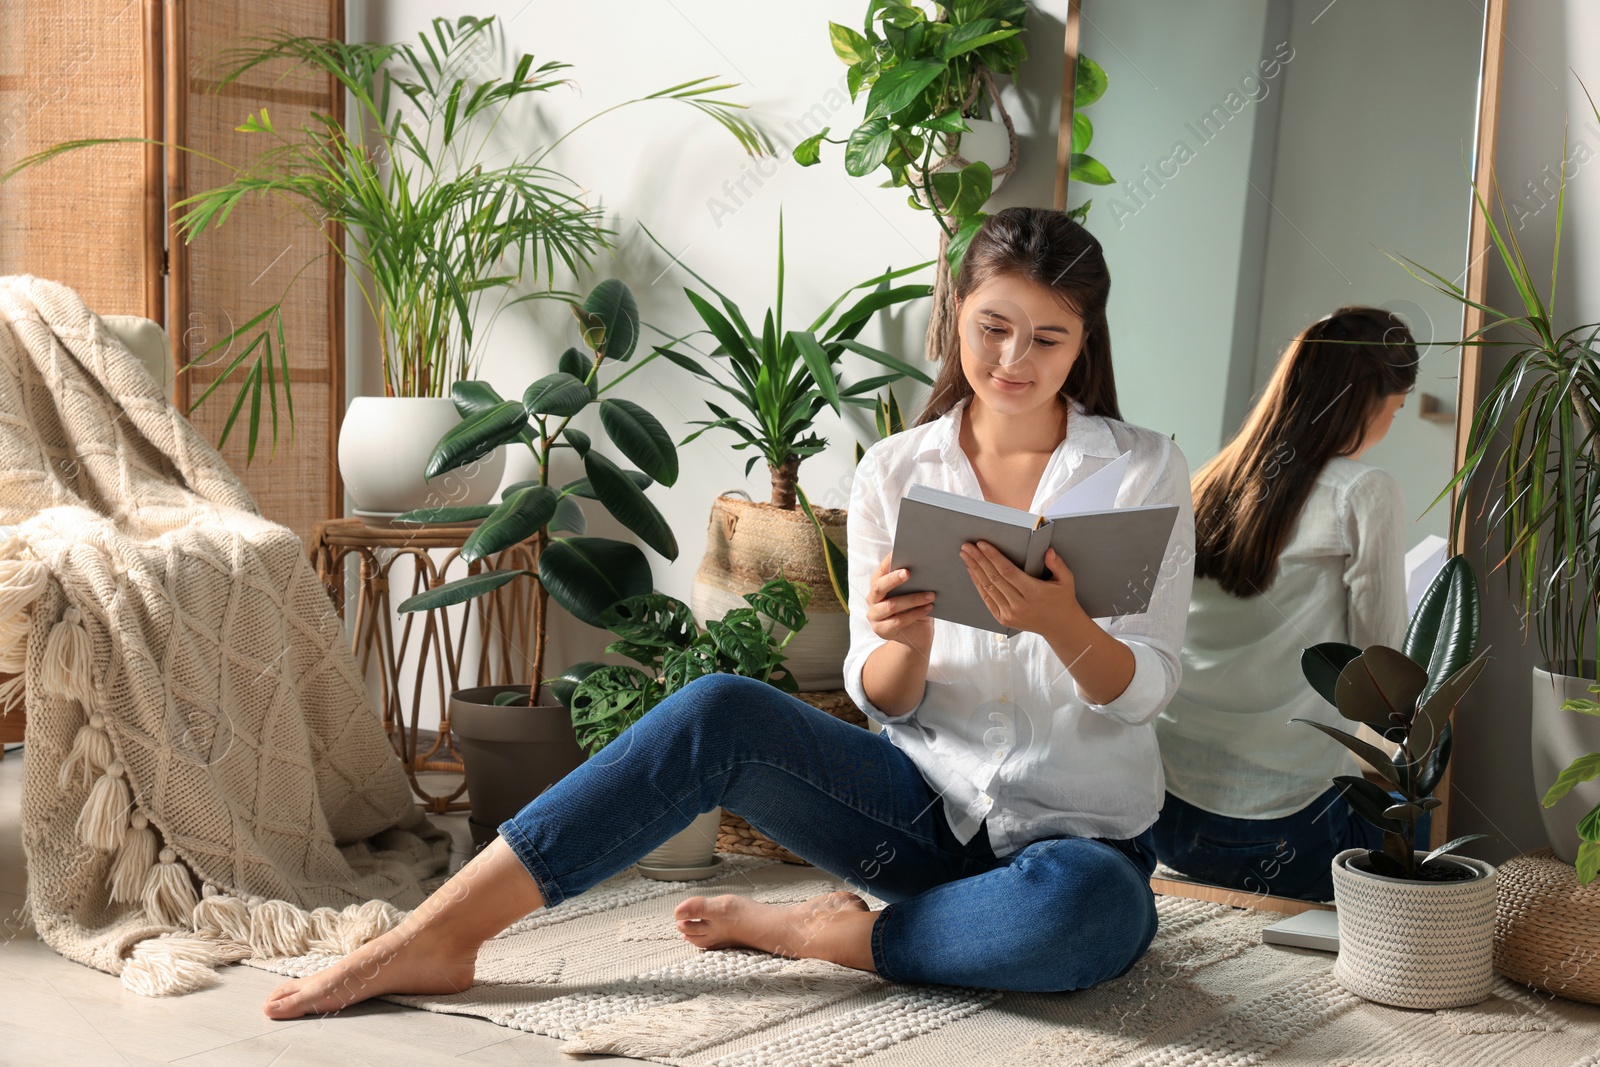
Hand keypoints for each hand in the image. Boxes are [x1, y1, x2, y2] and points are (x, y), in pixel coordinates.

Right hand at [865, 551, 934, 649]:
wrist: (915, 635)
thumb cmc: (914, 608)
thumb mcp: (912, 592)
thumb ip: (911, 581)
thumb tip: (922, 564)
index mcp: (877, 585)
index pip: (880, 571)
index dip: (887, 562)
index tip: (897, 553)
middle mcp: (872, 599)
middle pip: (879, 587)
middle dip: (893, 579)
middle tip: (908, 572)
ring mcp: (874, 616)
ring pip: (892, 605)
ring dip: (913, 599)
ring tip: (931, 594)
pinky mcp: (881, 630)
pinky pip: (899, 621)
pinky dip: (916, 613)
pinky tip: (929, 608)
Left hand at [960, 542, 1081, 638]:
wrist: (1060, 626)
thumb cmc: (1062, 599)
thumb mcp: (1066, 580)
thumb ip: (1057, 564)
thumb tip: (1048, 551)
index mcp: (1034, 593)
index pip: (1008, 572)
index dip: (993, 557)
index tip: (982, 544)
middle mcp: (1020, 605)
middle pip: (994, 578)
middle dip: (978, 560)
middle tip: (967, 546)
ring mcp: (1010, 614)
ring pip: (988, 588)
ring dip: (975, 570)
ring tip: (965, 556)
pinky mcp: (1003, 619)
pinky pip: (987, 599)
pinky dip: (978, 584)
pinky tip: (972, 572)